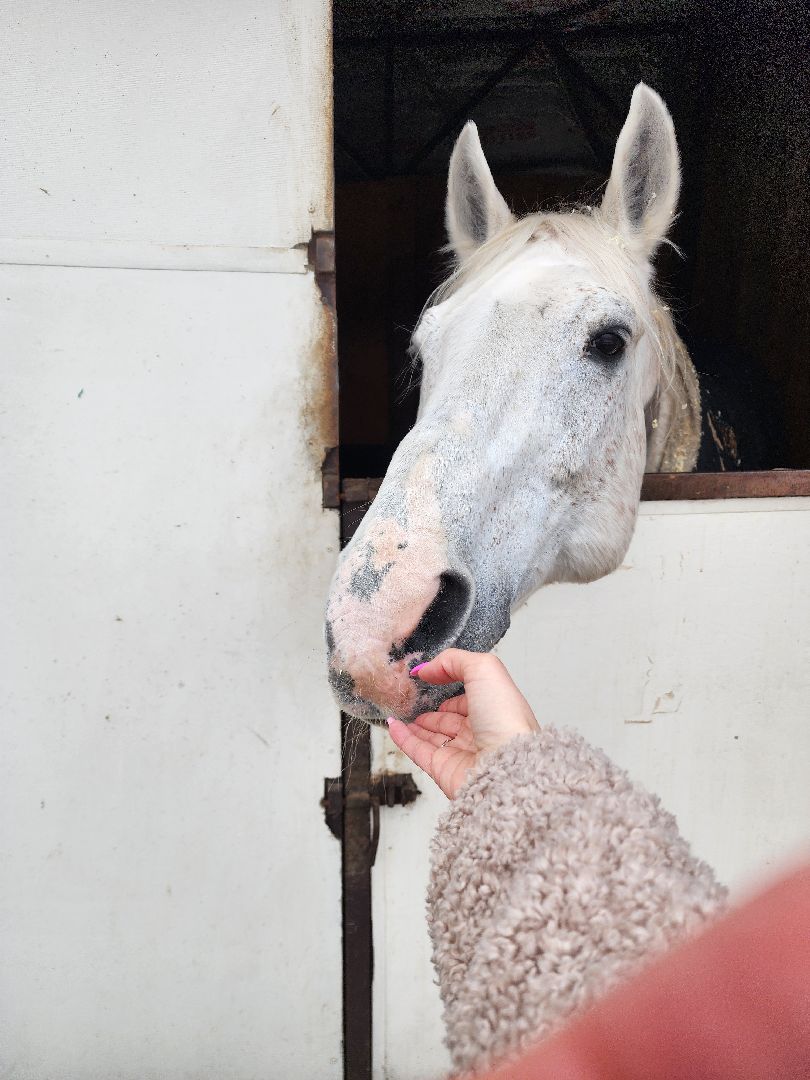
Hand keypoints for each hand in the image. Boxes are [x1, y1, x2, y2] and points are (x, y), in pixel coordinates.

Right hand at [387, 648, 538, 798]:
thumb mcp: (484, 671)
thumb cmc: (505, 720)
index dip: (450, 685)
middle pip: (449, 718)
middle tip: (413, 698)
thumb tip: (428, 668)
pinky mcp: (443, 769)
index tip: (429, 675)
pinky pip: (417, 751)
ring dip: (415, 724)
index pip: (468, 696)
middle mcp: (480, 732)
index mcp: (494, 709)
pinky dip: (403, 738)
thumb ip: (454, 661)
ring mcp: (461, 752)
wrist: (506, 768)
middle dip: (432, 709)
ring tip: (401, 711)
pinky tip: (393, 725)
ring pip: (432, 736)